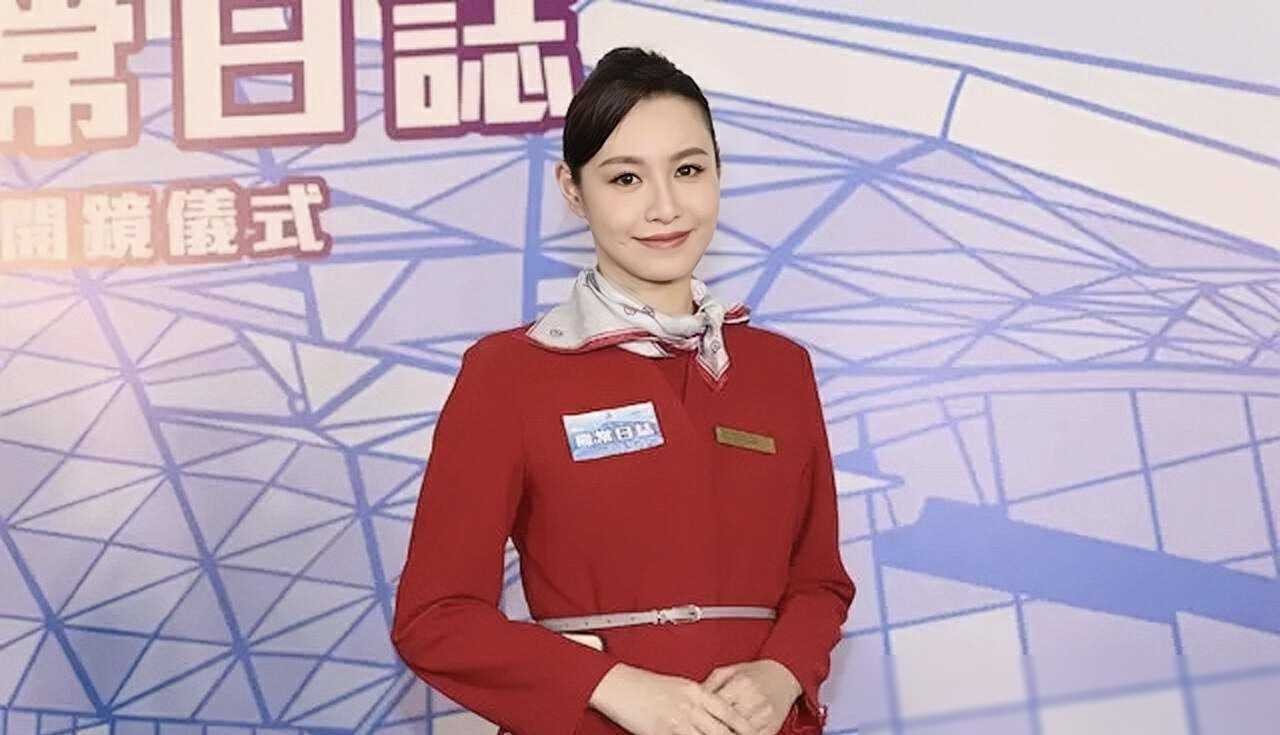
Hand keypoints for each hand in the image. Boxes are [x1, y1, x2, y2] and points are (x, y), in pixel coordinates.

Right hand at [590, 663, 758, 734]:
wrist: (618, 685)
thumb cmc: (644, 685)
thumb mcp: (678, 686)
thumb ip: (697, 698)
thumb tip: (712, 710)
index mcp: (695, 691)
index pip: (728, 712)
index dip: (744, 726)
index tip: (755, 733)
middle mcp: (690, 706)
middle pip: (721, 730)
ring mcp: (677, 720)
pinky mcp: (662, 732)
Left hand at [699, 660, 801, 734]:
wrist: (783, 676)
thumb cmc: (752, 673)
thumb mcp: (730, 671)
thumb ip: (710, 683)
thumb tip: (692, 699)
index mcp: (742, 684)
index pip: (716, 706)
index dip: (701, 716)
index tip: (690, 720)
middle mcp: (754, 700)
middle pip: (726, 724)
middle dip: (710, 729)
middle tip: (697, 730)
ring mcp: (765, 716)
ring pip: (738, 734)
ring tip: (708, 733)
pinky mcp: (772, 728)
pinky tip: (730, 733)